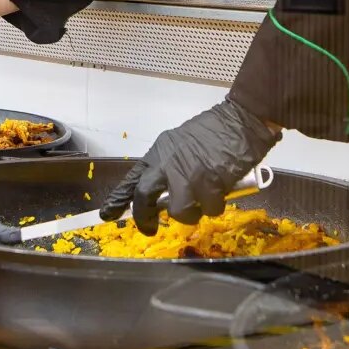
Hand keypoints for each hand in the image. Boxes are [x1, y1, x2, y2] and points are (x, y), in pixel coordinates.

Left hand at [99, 99, 281, 234]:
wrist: (240, 121)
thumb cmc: (215, 131)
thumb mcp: (181, 144)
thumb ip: (169, 166)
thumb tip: (164, 190)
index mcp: (159, 153)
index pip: (132, 179)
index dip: (118, 199)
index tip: (107, 214)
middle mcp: (167, 164)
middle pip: (144, 198)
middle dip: (145, 218)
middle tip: (150, 228)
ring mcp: (187, 175)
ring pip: (179, 212)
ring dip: (191, 215)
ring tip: (202, 205)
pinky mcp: (209, 185)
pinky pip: (209, 209)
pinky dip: (216, 207)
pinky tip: (222, 193)